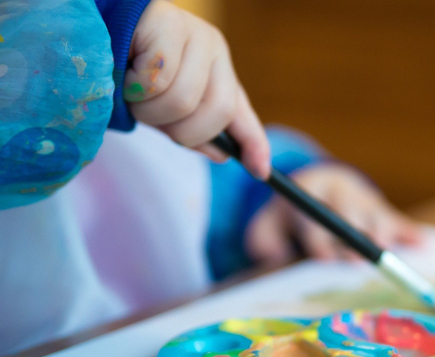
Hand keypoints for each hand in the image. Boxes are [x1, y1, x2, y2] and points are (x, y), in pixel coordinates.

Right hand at [123, 0, 269, 176]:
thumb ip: (192, 131)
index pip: (241, 112)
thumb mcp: (162, 108)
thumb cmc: (123, 71)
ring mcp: (195, 33)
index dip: (254, 144)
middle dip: (179, 129)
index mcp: (218, 71)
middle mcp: (214, 50)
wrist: (90, 28)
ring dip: (149, 109)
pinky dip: (134, 86)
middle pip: (217, 113)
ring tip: (131, 91)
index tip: (260, 172)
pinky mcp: (168, 21)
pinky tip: (123, 68)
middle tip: (149, 114)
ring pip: (184, 100)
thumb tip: (222, 156)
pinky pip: (158, 79)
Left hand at [245, 164, 421, 265]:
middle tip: (354, 259)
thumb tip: (273, 256)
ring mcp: (364, 201)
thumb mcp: (268, 224)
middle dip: (351, 237)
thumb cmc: (290, 218)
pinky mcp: (383, 212)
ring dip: (381, 234)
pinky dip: (410, 234)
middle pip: (349, 215)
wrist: (318, 186)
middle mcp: (340, 193)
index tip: (321, 256)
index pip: (315, 215)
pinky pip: (399, 222)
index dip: (318, 237)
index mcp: (310, 192)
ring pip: (375, 216)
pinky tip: (422, 244)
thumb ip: (263, 240)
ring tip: (384, 250)